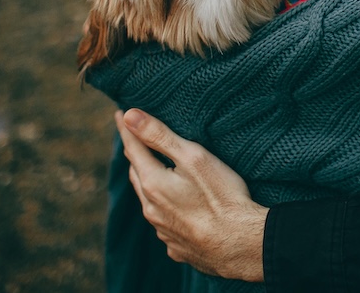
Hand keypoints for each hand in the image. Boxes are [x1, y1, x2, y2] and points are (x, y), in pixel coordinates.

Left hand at [116, 109, 266, 281]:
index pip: (133, 149)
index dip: (126, 129)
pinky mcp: (177, 246)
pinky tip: (176, 208)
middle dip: (136, 156)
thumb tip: (129, 116)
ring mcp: (163, 231)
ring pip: (149, 201)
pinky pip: (164, 223)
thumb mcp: (193, 157)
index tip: (119, 114)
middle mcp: (152, 209)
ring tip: (154, 171)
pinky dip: (165, 209)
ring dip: (148, 183)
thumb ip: (159, 136)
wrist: (241, 245)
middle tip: (135, 140)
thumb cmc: (222, 197)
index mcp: (153, 184)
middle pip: (138, 175)